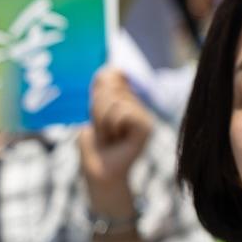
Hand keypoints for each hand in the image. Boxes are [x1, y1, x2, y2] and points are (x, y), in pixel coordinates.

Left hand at [79, 68, 153, 209]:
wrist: (100, 172)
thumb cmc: (96, 146)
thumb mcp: (95, 113)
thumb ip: (103, 90)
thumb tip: (111, 69)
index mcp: (127, 99)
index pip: (111, 76)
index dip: (98, 93)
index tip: (98, 115)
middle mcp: (139, 105)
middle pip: (111, 89)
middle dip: (97, 111)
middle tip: (103, 131)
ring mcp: (145, 115)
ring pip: (115, 102)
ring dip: (102, 122)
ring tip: (109, 137)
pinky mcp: (147, 127)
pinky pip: (123, 113)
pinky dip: (112, 126)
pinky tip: (117, 139)